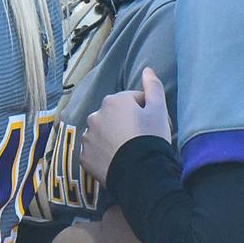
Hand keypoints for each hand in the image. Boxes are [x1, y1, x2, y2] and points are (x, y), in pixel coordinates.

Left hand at [79, 67, 172, 184]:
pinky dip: (104, 153)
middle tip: (143, 138)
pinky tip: (117, 160)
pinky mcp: (84, 156)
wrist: (140, 173)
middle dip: (127, 123)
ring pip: (103, 133)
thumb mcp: (159, 110)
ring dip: (113, 137)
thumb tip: (147, 69)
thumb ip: (153, 87)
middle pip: (116, 116)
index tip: (154, 125)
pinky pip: (95, 150)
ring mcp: (87, 137)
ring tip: (130, 151)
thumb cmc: (151, 138)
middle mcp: (95, 116)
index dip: (147, 111)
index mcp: (113, 102)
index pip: (133, 101)